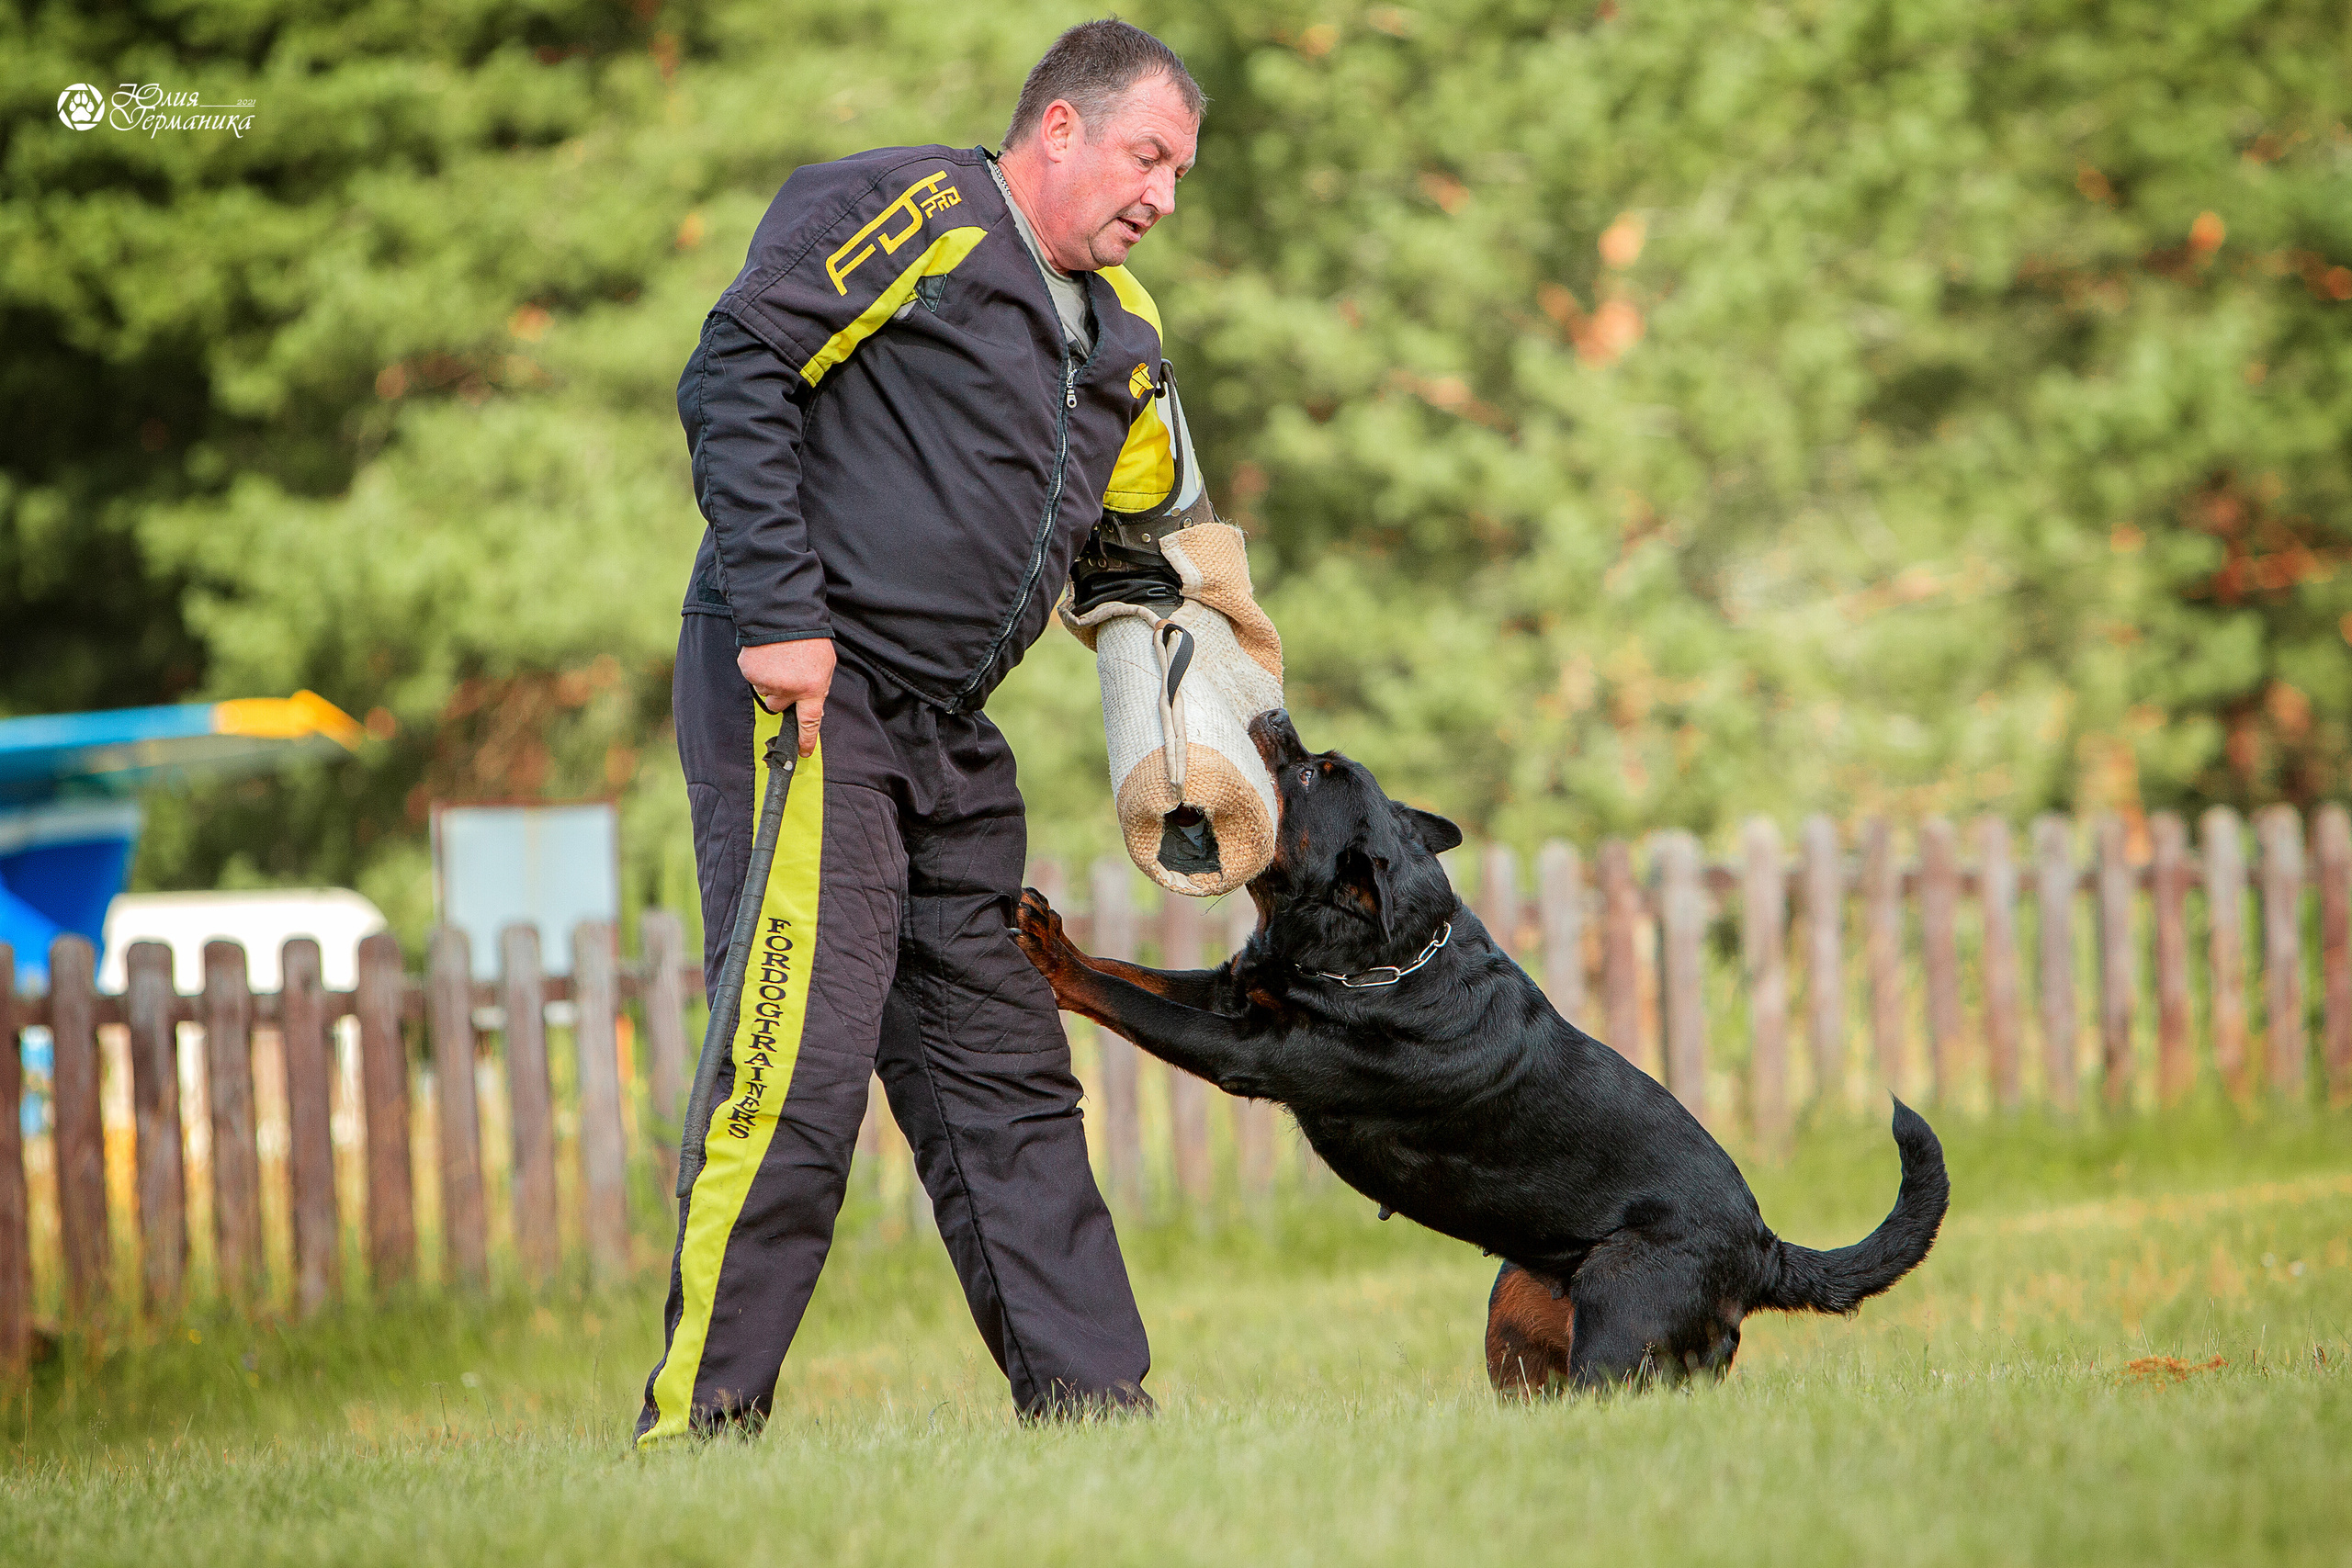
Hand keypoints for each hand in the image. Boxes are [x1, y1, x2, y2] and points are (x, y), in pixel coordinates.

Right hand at [737, 638, 833, 756]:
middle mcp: (788, 689)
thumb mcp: (825, 664)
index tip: (802, 752)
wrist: (783, 615)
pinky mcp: (750, 671)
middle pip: (778, 706)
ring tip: (778, 659)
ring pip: (765, 691)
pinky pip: (753, 678)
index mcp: (812, 687)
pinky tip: (766, 655)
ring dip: (769, 680)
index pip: (810, 721)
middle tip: (785, 673)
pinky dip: (758, 669)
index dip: (806, 739)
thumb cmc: (808, 638)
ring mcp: (768, 681)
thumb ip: (817, 686)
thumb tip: (809, 705)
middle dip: (780, 694)